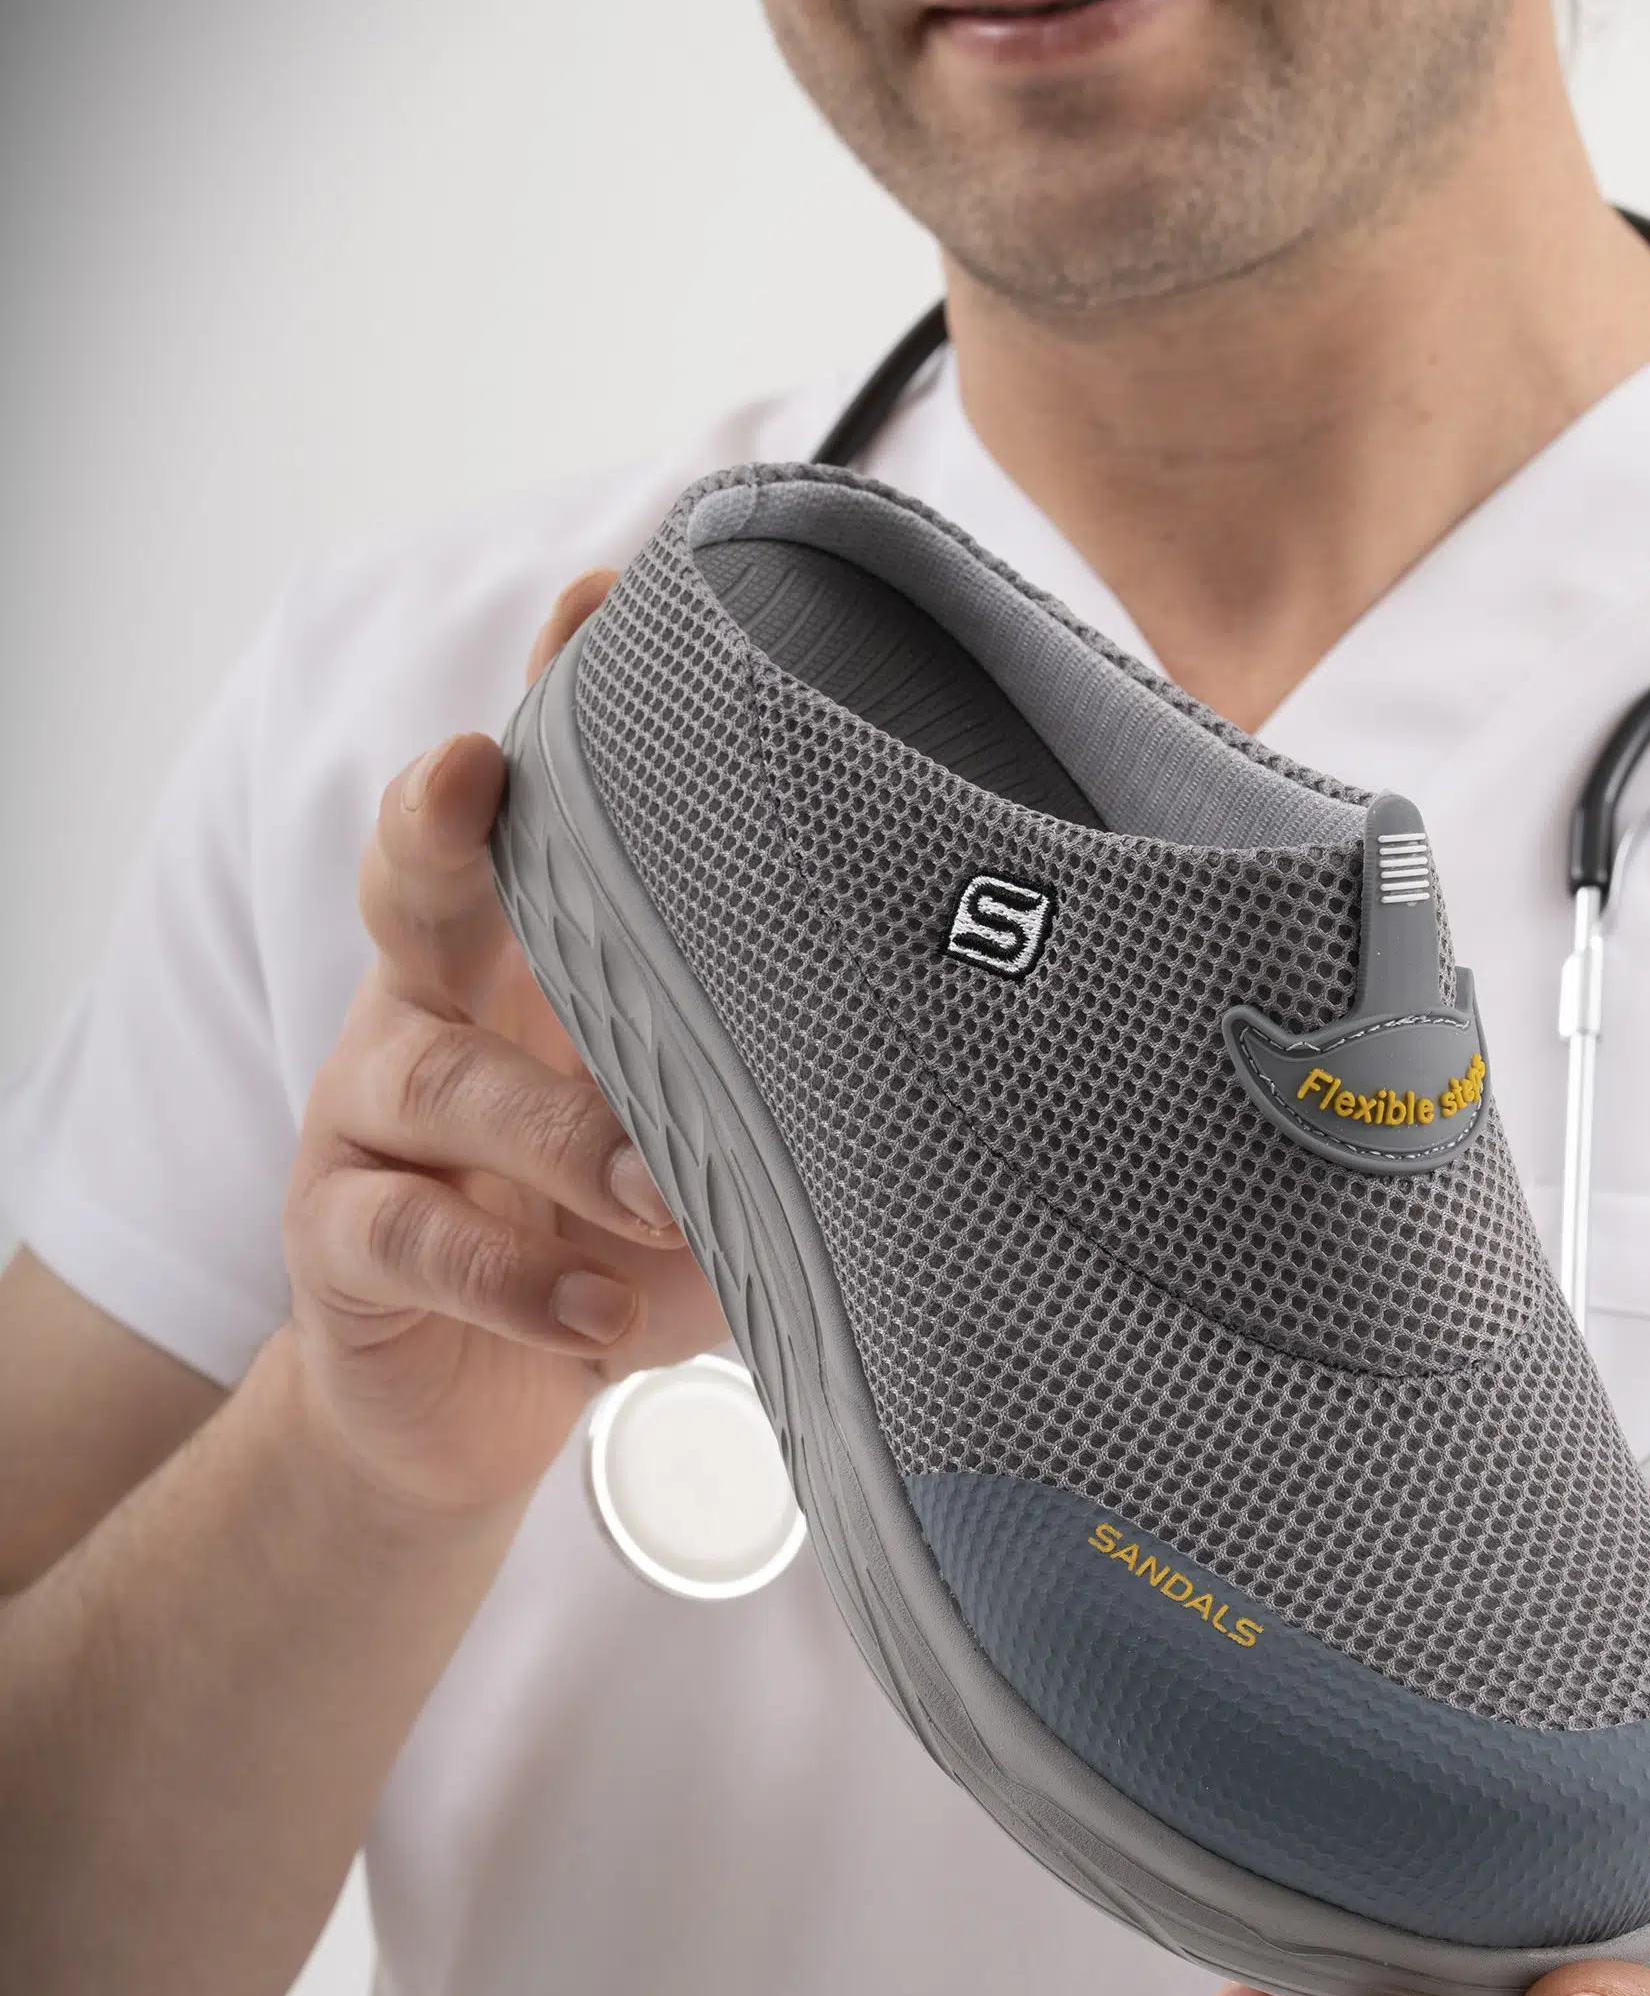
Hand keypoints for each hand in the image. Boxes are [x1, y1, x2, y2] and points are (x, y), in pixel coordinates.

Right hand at [282, 571, 724, 1514]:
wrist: (472, 1404)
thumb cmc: (614, 1245)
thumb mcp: (714, 1152)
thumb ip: (784, 1091)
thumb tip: (964, 1042)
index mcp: (530, 962)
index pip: (539, 807)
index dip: (557, 695)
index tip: (604, 592)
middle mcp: (434, 1010)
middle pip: (414, 882)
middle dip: (443, 817)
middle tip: (480, 770)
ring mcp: (371, 1119)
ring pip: (437, 1080)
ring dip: (556, 1131)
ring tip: (657, 1189)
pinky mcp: (339, 1237)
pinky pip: (413, 1237)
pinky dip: (516, 1276)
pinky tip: (598, 1311)